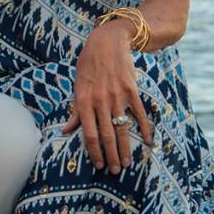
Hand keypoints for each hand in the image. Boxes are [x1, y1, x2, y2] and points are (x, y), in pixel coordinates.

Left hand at [61, 22, 152, 174]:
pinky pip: (139, 113)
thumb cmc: (88, 65)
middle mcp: (100, 101)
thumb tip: (66, 130)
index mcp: (84, 101)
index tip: (98, 165)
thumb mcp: (77, 86)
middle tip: (114, 171)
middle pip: (106, 134)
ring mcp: (117, 96)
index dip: (94, 151)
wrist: (108, 42)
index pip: (89, 133)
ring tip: (127, 163)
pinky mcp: (131, 90)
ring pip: (122, 128)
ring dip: (125, 148)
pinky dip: (145, 128)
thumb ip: (75, 111)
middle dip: (110, 155)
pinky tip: (148, 141)